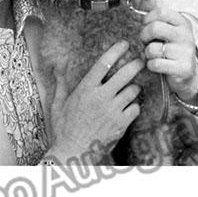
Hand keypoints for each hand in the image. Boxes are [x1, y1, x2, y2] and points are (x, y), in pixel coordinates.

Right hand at [47, 41, 142, 162]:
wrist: (73, 152)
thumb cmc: (63, 129)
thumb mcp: (57, 104)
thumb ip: (60, 84)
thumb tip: (57, 67)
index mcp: (85, 88)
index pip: (104, 63)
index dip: (116, 50)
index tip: (124, 44)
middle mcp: (101, 96)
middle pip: (124, 74)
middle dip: (135, 64)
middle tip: (140, 61)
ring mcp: (112, 110)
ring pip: (133, 91)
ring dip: (135, 87)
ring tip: (134, 87)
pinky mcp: (121, 124)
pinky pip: (135, 108)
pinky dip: (135, 106)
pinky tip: (131, 107)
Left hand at [138, 0, 197, 103]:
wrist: (186, 74)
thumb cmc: (173, 50)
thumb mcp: (169, 31)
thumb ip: (158, 19)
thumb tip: (140, 1)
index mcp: (183, 23)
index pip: (161, 12)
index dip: (148, 18)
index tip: (146, 24)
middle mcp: (186, 36)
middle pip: (155, 28)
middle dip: (144, 35)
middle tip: (146, 41)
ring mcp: (186, 52)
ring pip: (152, 48)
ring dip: (147, 53)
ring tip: (153, 55)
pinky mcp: (183, 68)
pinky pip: (156, 64)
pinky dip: (151, 65)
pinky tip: (157, 65)